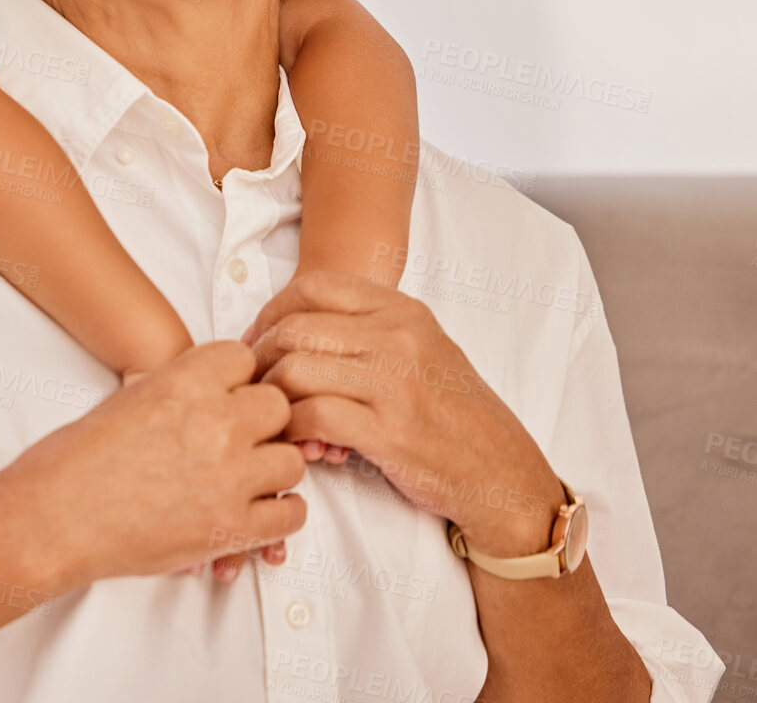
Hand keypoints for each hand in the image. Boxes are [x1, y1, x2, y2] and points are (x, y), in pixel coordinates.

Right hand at [19, 340, 306, 586]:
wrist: (51, 518)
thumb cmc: (72, 462)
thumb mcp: (126, 400)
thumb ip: (177, 394)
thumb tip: (206, 397)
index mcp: (183, 381)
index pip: (245, 360)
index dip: (237, 381)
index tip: (226, 398)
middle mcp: (214, 422)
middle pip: (278, 408)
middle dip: (261, 423)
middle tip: (239, 441)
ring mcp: (228, 476)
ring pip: (291, 462)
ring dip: (271, 470)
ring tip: (245, 481)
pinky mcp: (231, 528)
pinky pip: (290, 516)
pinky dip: (278, 516)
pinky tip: (253, 513)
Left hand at [240, 272, 563, 558]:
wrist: (505, 475)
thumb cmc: (452, 415)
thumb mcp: (420, 349)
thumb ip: (364, 329)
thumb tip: (287, 327)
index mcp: (403, 311)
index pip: (312, 286)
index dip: (271, 312)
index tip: (259, 342)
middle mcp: (401, 337)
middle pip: (294, 328)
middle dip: (261, 358)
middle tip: (254, 386)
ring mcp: (397, 384)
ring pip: (296, 369)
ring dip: (271, 397)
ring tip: (274, 417)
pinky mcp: (391, 433)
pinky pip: (313, 416)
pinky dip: (292, 429)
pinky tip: (297, 441)